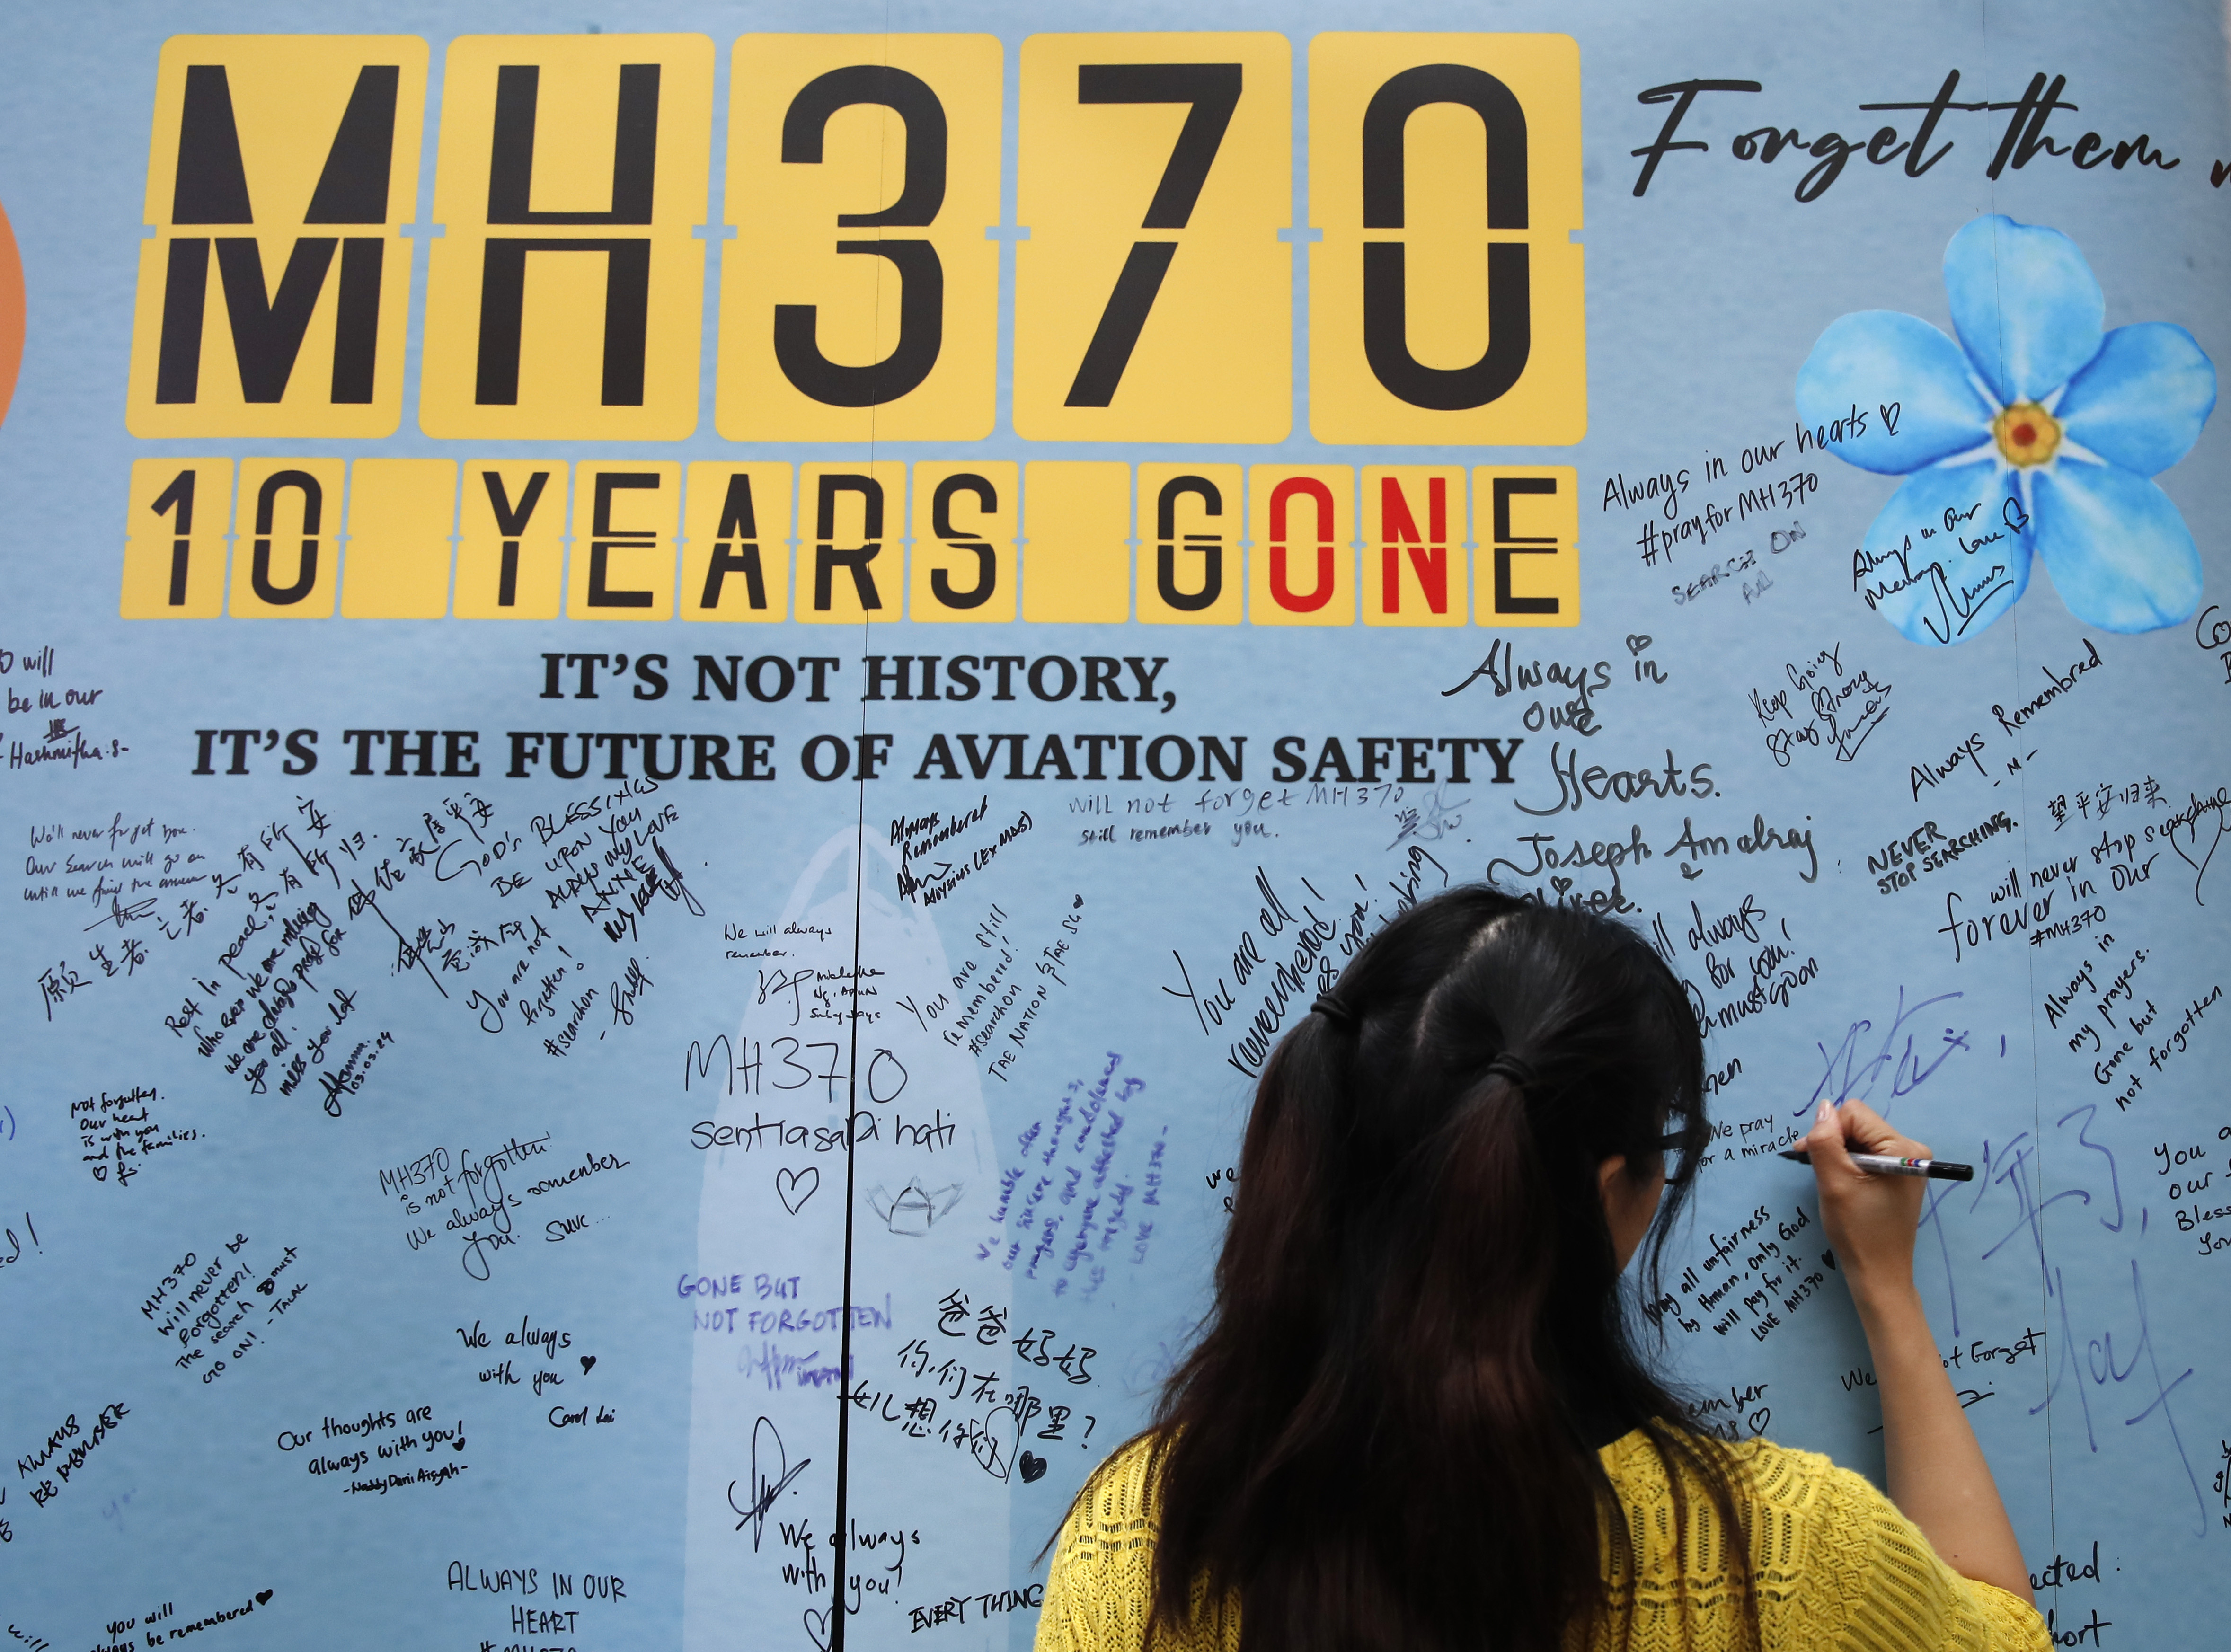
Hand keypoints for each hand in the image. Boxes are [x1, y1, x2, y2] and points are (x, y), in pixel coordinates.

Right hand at [1804, 1098, 1926, 1307]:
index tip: (1809, 1156)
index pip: (1855, 1114)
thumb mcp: (1834, 1182)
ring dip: (1839, 1154)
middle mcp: (1911, 1148)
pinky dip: (1849, 1163)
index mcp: (1902, 1147)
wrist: (1878, 1273)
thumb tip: (1823, 1108)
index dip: (1828, 1131)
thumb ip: (1825, 1142)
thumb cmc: (1857, 1230)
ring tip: (1831, 1180)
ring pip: (1860, 1138)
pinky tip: (1843, 1184)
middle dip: (1833, 1142)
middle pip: (1859, 1124)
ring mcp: (1906, 1161)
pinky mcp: (1899, 1173)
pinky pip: (1867, 1153)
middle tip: (1819, 1171)